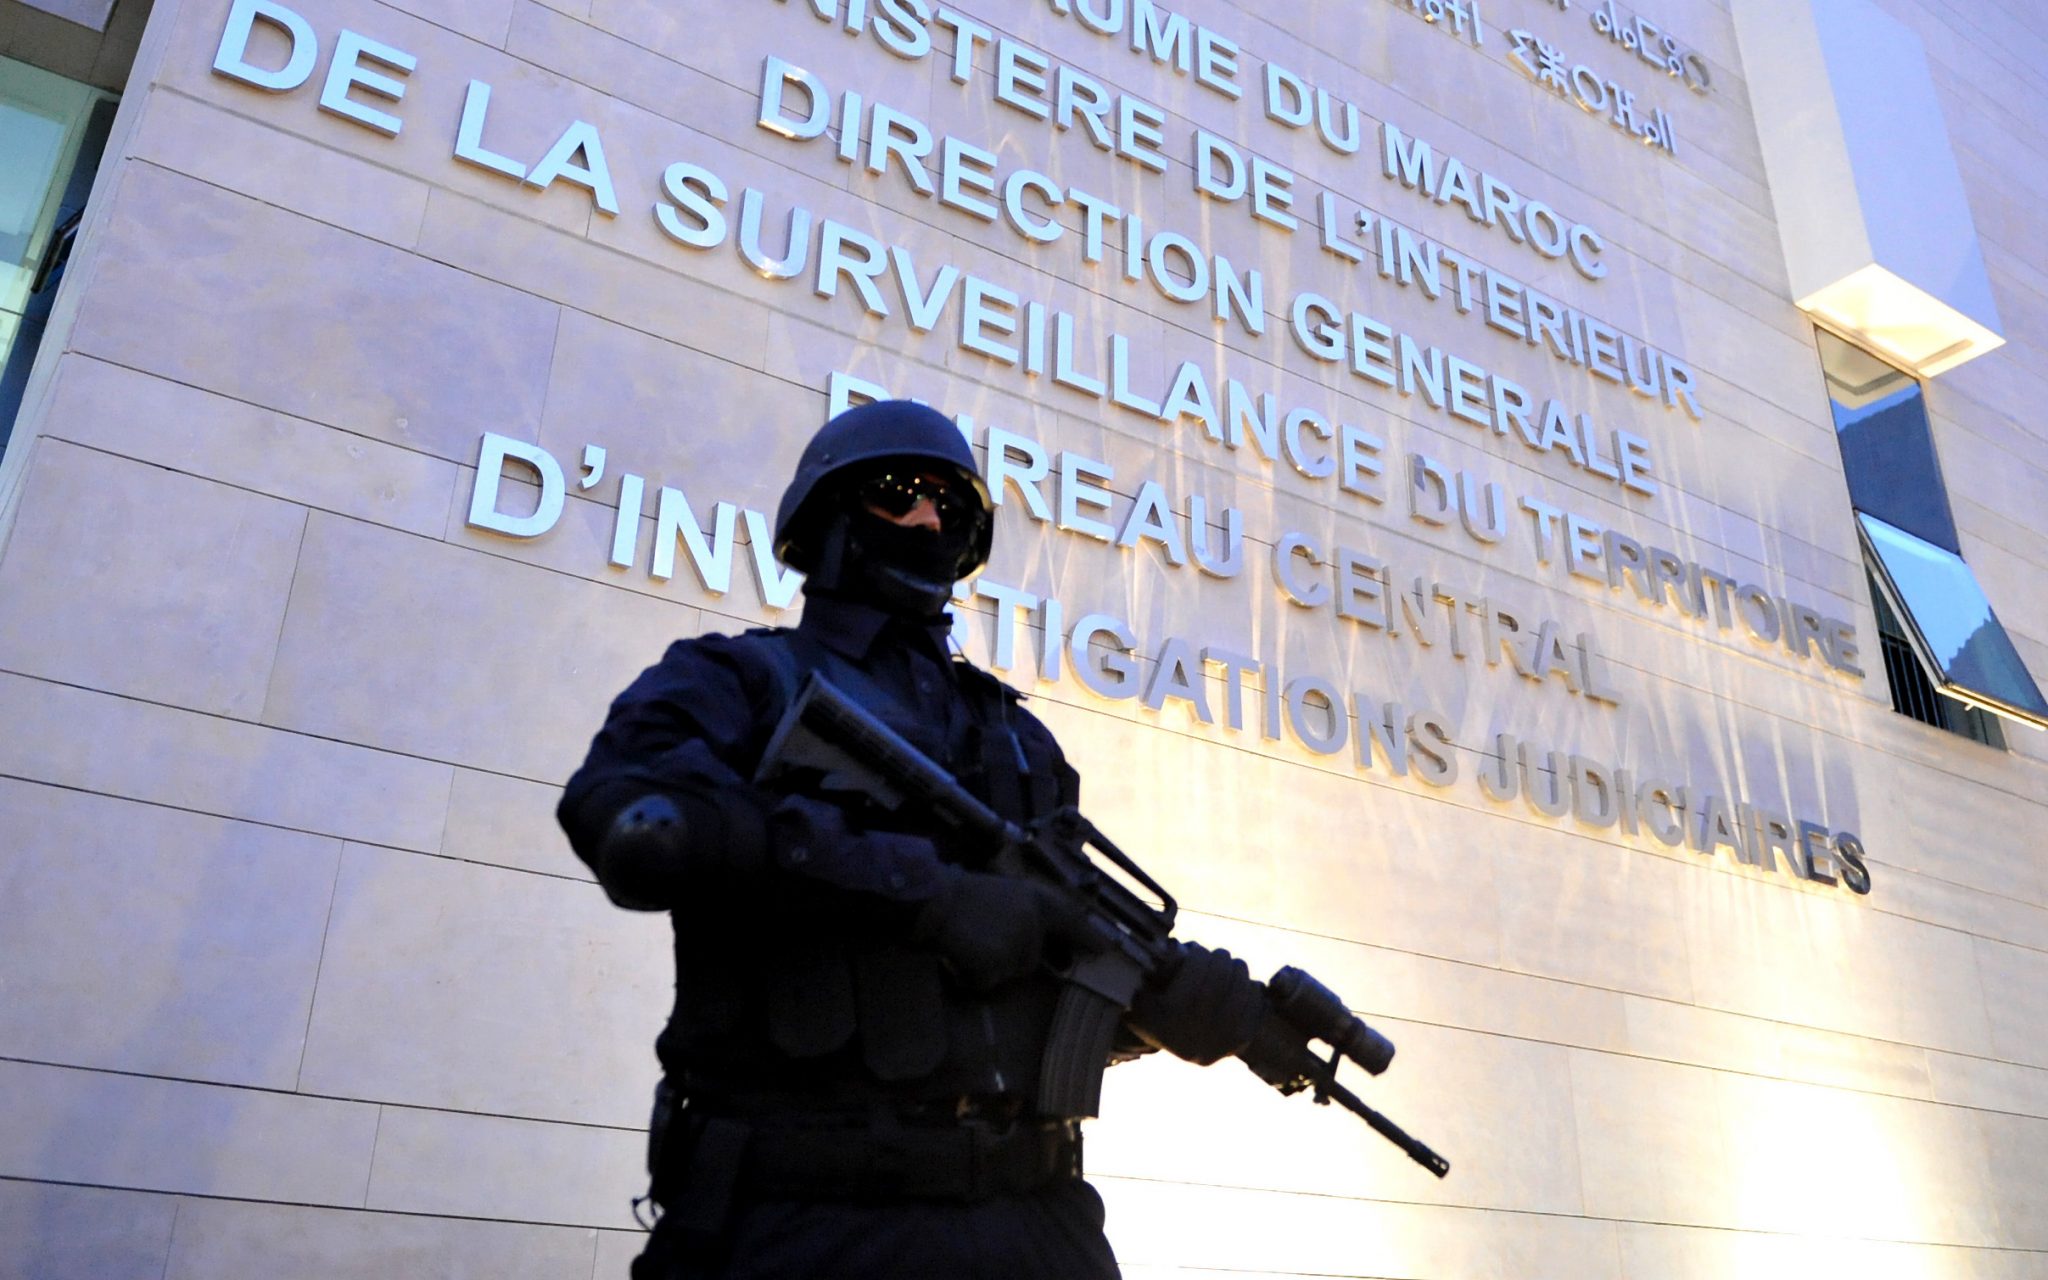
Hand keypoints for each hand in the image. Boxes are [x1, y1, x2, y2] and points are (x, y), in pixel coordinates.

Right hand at [913, 869, 1092, 991]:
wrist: (929, 900)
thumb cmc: (954, 895)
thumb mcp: (996, 893)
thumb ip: (1019, 913)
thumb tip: (1030, 940)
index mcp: (1032, 898)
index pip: (1068, 918)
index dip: (1086, 935)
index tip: (1102, 950)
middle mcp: (1033, 920)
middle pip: (1029, 958)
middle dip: (1005, 958)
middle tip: (979, 941)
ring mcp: (1018, 943)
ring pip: (1008, 973)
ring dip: (987, 967)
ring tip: (966, 942)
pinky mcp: (1000, 963)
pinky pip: (987, 983)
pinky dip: (971, 977)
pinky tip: (959, 955)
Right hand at [1126, 941, 1266, 1064]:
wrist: (1174, 1042)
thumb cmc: (1155, 1005)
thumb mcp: (1141, 989)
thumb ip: (1151, 968)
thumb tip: (1169, 948)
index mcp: (1163, 1024)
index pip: (1190, 980)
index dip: (1198, 956)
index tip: (1197, 951)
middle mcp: (1191, 1039)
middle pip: (1218, 983)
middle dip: (1221, 960)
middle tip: (1219, 954)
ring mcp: (1217, 1046)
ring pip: (1240, 993)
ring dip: (1239, 971)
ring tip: (1232, 965)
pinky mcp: (1238, 1045)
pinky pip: (1255, 1007)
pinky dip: (1253, 990)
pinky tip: (1244, 983)